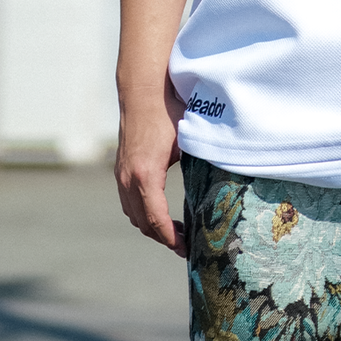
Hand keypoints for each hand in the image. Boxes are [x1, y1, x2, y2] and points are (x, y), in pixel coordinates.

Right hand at [115, 81, 189, 256]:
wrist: (143, 91)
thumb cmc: (169, 112)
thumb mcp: (188, 141)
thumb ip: (199, 165)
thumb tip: (219, 189)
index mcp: (146, 175)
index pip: (156, 219)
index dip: (170, 238)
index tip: (185, 249)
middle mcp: (128, 178)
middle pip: (142, 222)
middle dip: (163, 238)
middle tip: (185, 246)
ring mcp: (120, 174)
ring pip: (132, 213)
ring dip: (151, 226)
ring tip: (176, 232)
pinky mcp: (120, 169)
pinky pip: (127, 201)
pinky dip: (142, 213)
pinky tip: (160, 212)